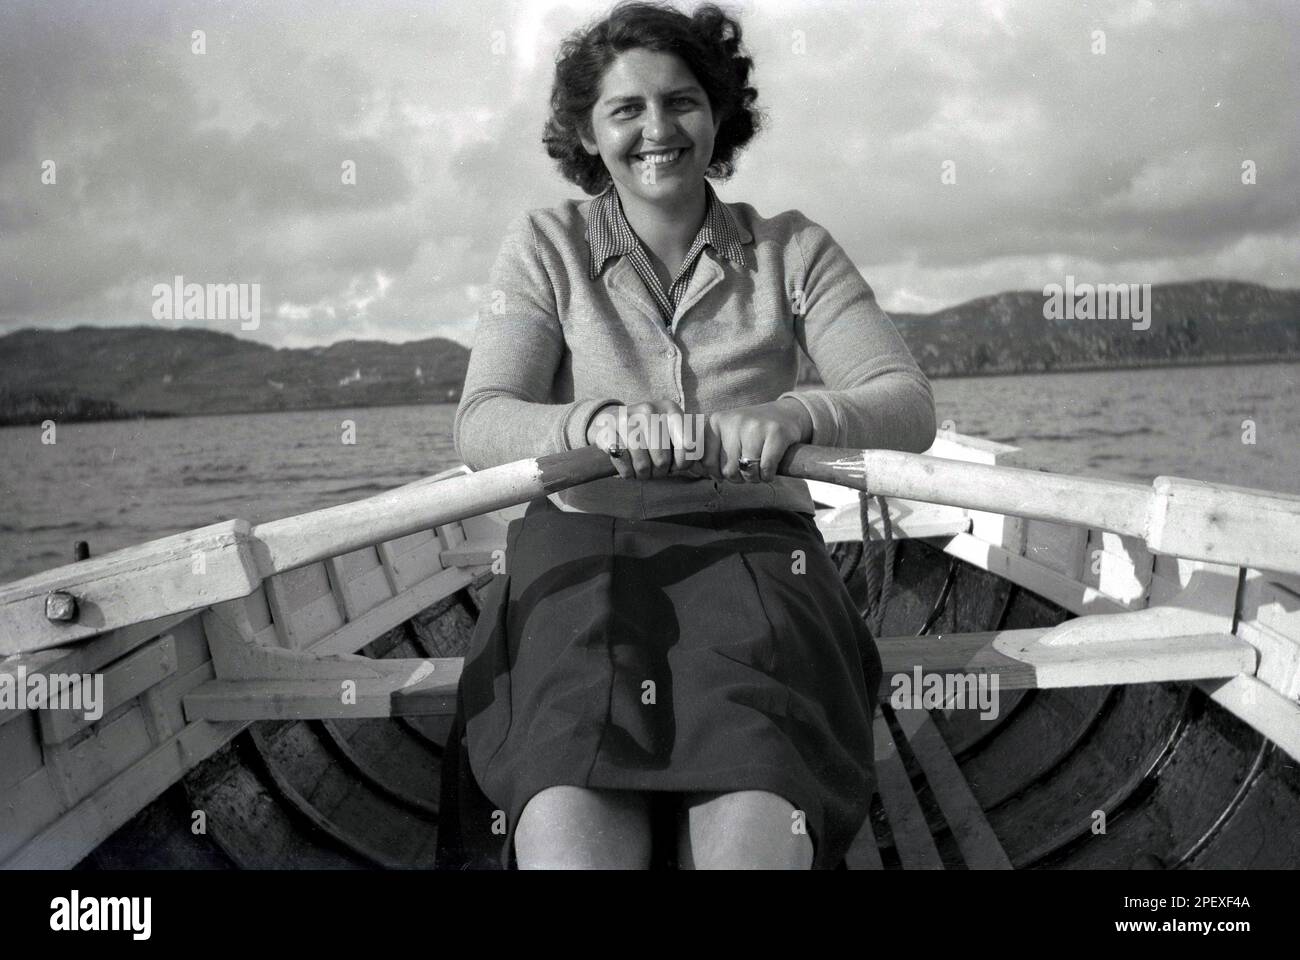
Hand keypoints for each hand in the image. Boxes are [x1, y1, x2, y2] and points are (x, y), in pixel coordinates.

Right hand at [586, 399, 703, 479]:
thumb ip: (688, 444)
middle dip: (659, 472)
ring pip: (642, 465)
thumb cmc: (651, 434)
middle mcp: (649, 410)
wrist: (613, 421)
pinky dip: (627, 473)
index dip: (682, 464)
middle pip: (662, 460)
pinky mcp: (608, 431)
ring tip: (642, 469)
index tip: (676, 465)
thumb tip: (701, 462)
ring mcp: (627, 419)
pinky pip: (623, 465)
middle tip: (655, 469)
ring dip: (643, 474)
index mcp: (670, 409)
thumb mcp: (672, 432)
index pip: (687, 446)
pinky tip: (628, 467)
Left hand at [698, 398, 813, 483]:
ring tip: (759, 468)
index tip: (729, 467)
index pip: (707, 462)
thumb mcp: (727, 434)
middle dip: (739, 477)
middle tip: (747, 468)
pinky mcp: (776, 433)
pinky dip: (768, 475)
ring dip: (755, 478)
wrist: (786, 414)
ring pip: (747, 472)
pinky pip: (766, 469)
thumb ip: (711, 452)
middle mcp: (734, 421)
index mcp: (716, 422)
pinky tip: (770, 468)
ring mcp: (755, 426)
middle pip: (728, 470)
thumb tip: (699, 473)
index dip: (718, 473)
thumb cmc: (752, 432)